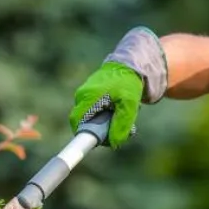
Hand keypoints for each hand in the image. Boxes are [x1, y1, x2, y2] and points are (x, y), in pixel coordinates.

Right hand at [68, 27, 168, 146]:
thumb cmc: (129, 83)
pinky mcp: (92, 94)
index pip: (76, 121)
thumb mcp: (129, 105)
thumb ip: (122, 125)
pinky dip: (107, 114)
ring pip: (92, 117)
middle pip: (85, 122)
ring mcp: (86, 94)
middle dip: (101, 129)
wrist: (131, 65)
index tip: (96, 141)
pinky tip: (119, 109)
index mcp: (88, 96)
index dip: (83, 134)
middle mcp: (83, 95)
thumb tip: (114, 143)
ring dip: (107, 122)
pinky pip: (96, 110)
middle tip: (119, 130)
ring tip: (123, 115)